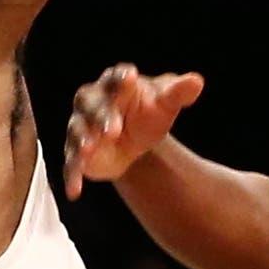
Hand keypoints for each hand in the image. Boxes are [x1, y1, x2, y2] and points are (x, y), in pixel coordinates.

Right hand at [63, 63, 203, 198]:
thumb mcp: (166, 104)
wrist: (138, 143)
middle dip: (101, 115)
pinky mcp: (78, 153)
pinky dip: (71, 176)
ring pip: (78, 131)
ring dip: (82, 140)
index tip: (130, 78)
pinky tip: (74, 191)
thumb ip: (178, 92)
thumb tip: (196, 82)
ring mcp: (82, 127)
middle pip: (92, 104)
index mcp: (116, 84)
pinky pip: (71, 163)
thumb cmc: (149, 114)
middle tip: (114, 130)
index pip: (116, 77)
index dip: (122, 78)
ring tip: (88, 149)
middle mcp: (93, 102)